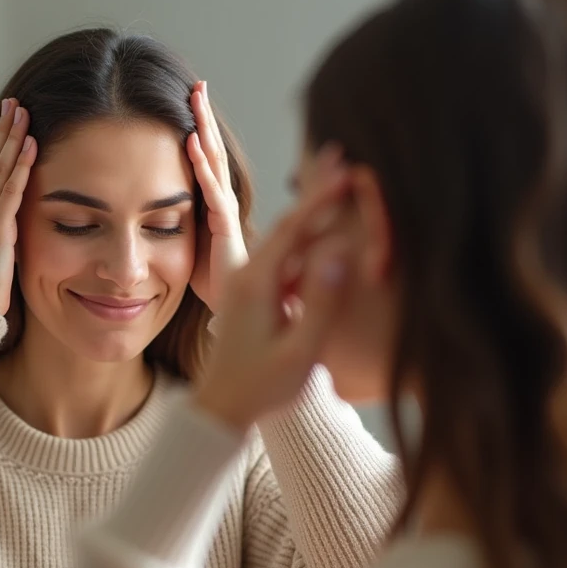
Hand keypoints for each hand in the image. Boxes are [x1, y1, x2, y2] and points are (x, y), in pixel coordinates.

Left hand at [187, 80, 247, 314]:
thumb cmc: (215, 285)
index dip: (197, 130)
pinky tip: (191, 140)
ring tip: (195, 96)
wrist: (237, 317)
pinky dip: (201, 165)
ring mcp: (227, 214)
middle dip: (203, 117)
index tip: (187, 100)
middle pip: (211, 152)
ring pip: (214, 163)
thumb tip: (153, 209)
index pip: (205, 160)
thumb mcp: (190, 246)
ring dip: (204, 128)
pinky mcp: (226, 230)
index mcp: (213, 205)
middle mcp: (223, 203)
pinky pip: (212, 192)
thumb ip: (179, 224)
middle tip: (196, 83)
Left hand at [194, 156, 352, 431]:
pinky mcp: (255, 295)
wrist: (220, 410)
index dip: (321, 198)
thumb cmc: (260, 388)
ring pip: (287, 241)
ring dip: (314, 213)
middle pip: (287, 223)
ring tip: (339, 182)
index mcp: (255, 283)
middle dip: (316, 191)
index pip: (293, 228)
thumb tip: (340, 251)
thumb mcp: (298, 351)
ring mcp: (250, 284)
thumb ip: (320, 302)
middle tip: (342, 157)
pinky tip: (331, 232)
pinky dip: (307, 242)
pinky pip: (285, 260)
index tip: (346, 170)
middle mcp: (247, 275)